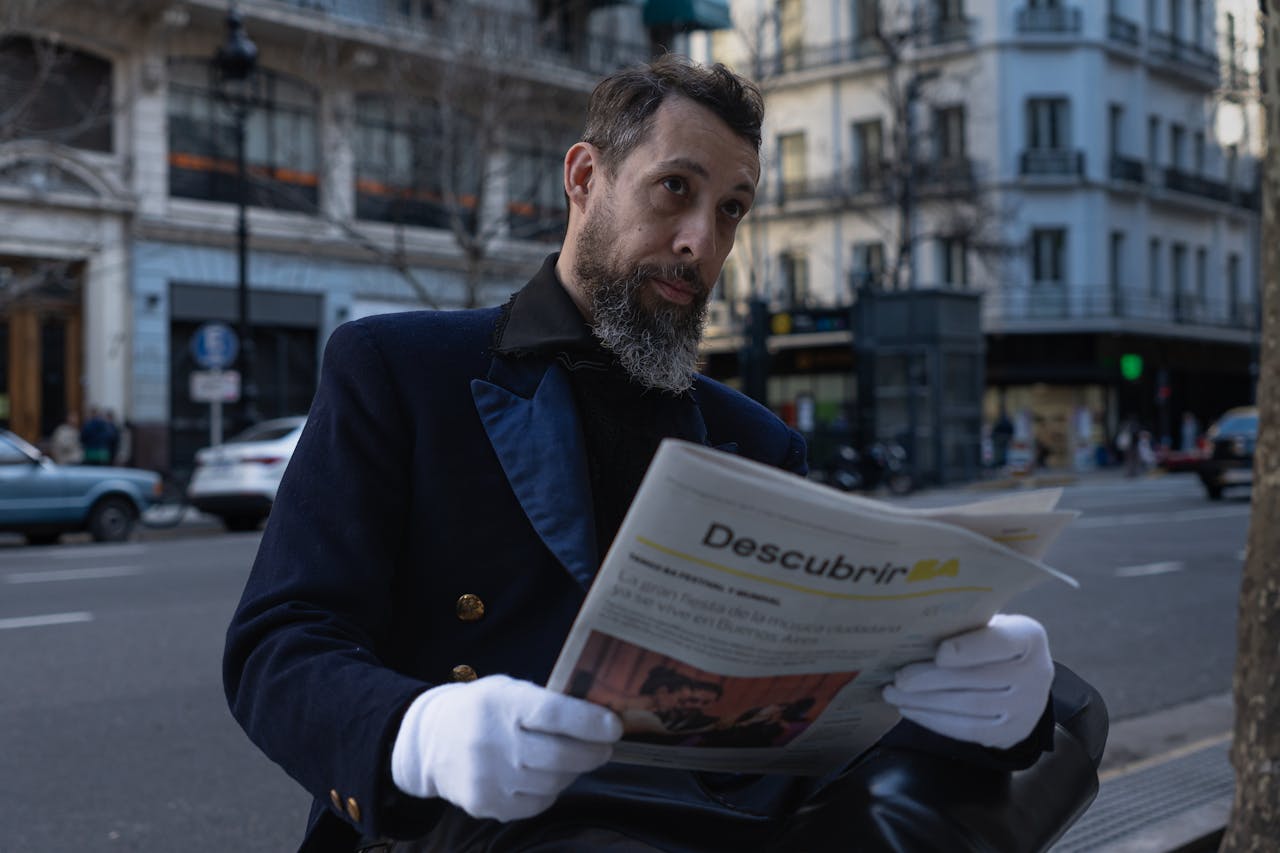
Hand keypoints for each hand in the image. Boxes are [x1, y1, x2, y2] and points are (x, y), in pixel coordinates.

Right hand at [391, 674, 621, 820]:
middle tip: (604, 747)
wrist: (429, 741)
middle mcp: (491, 742)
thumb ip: (547, 702)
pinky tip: (546, 775)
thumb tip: (600, 717)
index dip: (589, 722)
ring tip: (574, 758)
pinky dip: (550, 790)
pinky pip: (537, 803)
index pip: (554, 715)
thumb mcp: (509, 690)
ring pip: (552, 782)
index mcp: (501, 704)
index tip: (614, 726)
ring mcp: (487, 778)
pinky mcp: (486, 804)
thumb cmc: (483, 710)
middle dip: (592, 752)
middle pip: (559, 755)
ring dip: (572, 771)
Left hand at [881, 614, 1052, 749]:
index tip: (938, 652)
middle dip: (931, 679)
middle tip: (897, 678)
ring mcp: (1025, 709)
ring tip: (893, 694)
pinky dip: (934, 720)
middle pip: (976, 678)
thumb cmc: (995, 644)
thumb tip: (913, 631)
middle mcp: (1035, 674)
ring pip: (968, 706)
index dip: (968, 649)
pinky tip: (910, 710)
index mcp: (1028, 638)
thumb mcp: (991, 625)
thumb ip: (966, 627)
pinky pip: (967, 729)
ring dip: (925, 702)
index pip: (999, 643)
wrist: (1028, 683)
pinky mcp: (1010, 734)